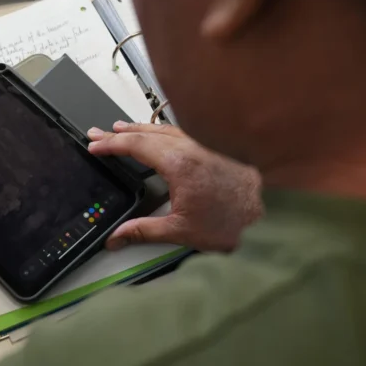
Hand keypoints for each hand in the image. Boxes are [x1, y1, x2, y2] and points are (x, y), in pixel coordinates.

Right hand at [88, 122, 262, 251]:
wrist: (271, 216)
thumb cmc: (234, 222)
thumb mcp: (181, 231)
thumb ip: (143, 231)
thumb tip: (117, 237)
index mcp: (179, 163)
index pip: (136, 145)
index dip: (111, 144)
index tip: (94, 144)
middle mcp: (192, 146)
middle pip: (147, 132)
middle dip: (120, 133)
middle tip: (99, 134)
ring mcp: (205, 143)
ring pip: (165, 128)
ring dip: (141, 128)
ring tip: (122, 128)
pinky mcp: (216, 146)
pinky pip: (182, 130)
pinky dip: (162, 130)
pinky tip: (159, 135)